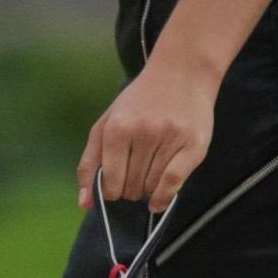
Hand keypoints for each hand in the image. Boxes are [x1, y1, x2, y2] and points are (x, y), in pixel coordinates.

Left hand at [77, 53, 216, 217]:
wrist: (182, 72)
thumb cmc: (139, 101)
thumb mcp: (106, 123)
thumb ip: (90, 162)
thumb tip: (84, 204)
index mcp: (117, 128)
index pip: (110, 181)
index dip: (111, 190)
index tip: (116, 184)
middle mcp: (143, 133)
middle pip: (130, 186)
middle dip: (129, 188)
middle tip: (134, 174)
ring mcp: (170, 139)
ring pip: (151, 186)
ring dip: (147, 188)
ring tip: (149, 171)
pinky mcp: (193, 145)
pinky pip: (174, 183)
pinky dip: (164, 198)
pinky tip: (158, 200)